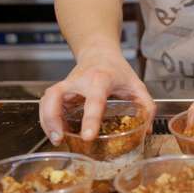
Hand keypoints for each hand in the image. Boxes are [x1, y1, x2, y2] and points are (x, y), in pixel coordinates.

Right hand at [39, 48, 154, 144]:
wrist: (99, 53)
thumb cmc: (118, 70)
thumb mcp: (137, 86)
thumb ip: (147, 107)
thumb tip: (147, 130)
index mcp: (100, 80)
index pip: (94, 100)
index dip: (90, 119)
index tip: (87, 137)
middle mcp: (78, 81)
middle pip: (56, 96)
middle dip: (53, 118)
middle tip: (60, 138)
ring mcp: (66, 84)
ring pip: (47, 99)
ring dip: (46, 120)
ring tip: (56, 139)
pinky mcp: (60, 90)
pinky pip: (47, 103)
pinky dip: (47, 118)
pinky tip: (55, 131)